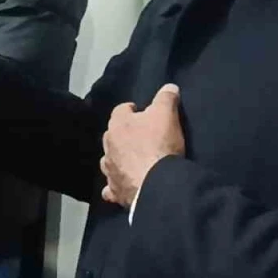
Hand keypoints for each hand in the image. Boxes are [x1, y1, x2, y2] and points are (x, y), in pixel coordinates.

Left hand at [101, 84, 185, 207]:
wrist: (156, 183)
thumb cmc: (160, 144)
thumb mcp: (166, 114)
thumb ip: (166, 98)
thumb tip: (170, 87)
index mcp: (118, 124)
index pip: (121, 110)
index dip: (132, 110)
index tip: (142, 112)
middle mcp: (108, 145)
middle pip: (113, 135)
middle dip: (124, 135)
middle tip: (141, 137)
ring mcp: (109, 169)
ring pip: (109, 159)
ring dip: (118, 159)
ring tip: (132, 161)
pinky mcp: (115, 189)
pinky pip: (111, 187)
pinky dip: (115, 185)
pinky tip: (121, 187)